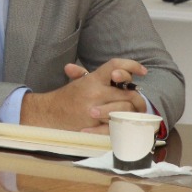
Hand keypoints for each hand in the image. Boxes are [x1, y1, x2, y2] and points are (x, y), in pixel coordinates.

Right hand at [22, 59, 148, 130]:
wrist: (48, 114)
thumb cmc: (66, 98)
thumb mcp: (78, 83)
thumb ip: (92, 74)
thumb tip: (110, 69)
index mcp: (92, 80)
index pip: (116, 66)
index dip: (132, 66)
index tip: (143, 71)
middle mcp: (95, 92)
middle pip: (129, 93)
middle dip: (137, 98)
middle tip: (139, 102)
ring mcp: (95, 110)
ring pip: (126, 110)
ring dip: (131, 112)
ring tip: (132, 113)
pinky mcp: (95, 126)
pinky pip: (117, 125)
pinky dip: (122, 124)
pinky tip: (124, 123)